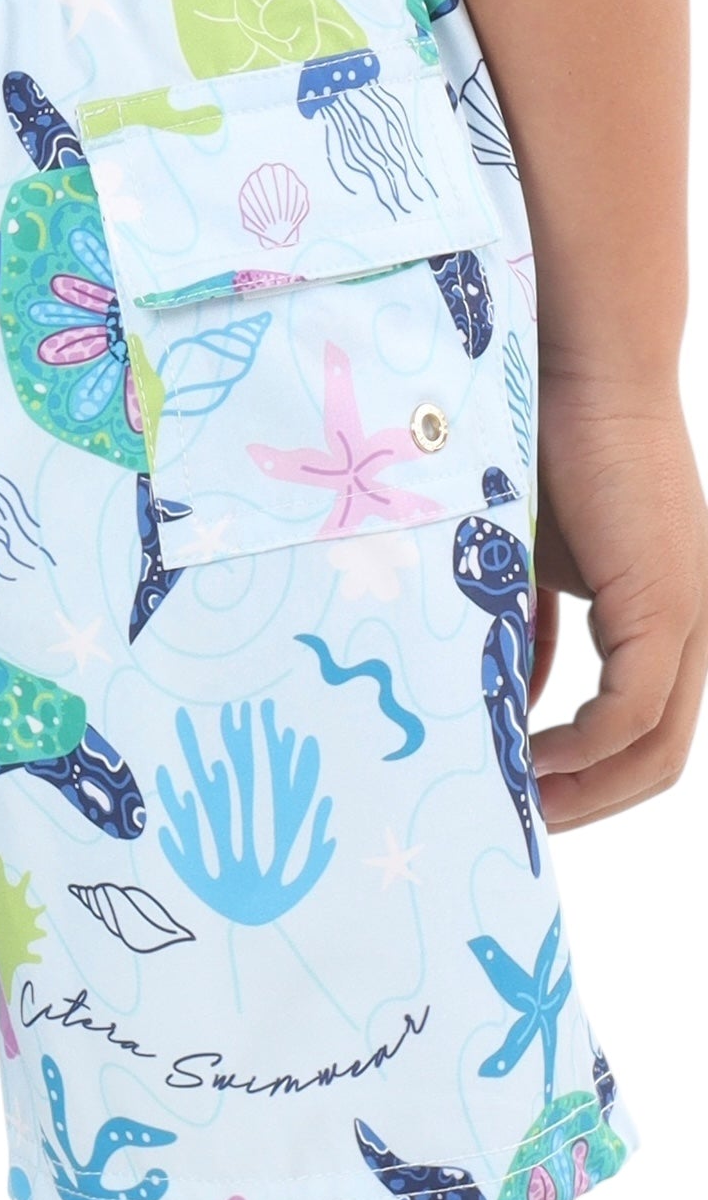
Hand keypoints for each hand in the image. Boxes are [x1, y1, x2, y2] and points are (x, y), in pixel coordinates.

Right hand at [530, 378, 707, 828]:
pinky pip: (632, 712)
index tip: (519, 796)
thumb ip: (529, 635)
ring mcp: (693, 620)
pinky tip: (530, 755)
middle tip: (517, 825)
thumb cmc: (548, 451)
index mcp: (668, 618)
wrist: (580, 374)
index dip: (585, 779)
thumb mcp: (531, 568)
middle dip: (585, 804)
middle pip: (655, 761)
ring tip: (516, 802)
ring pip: (653, 749)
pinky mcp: (671, 608)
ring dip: (584, 789)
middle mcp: (696, 628)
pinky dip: (581, 747)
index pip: (641, 731)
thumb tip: (511, 704)